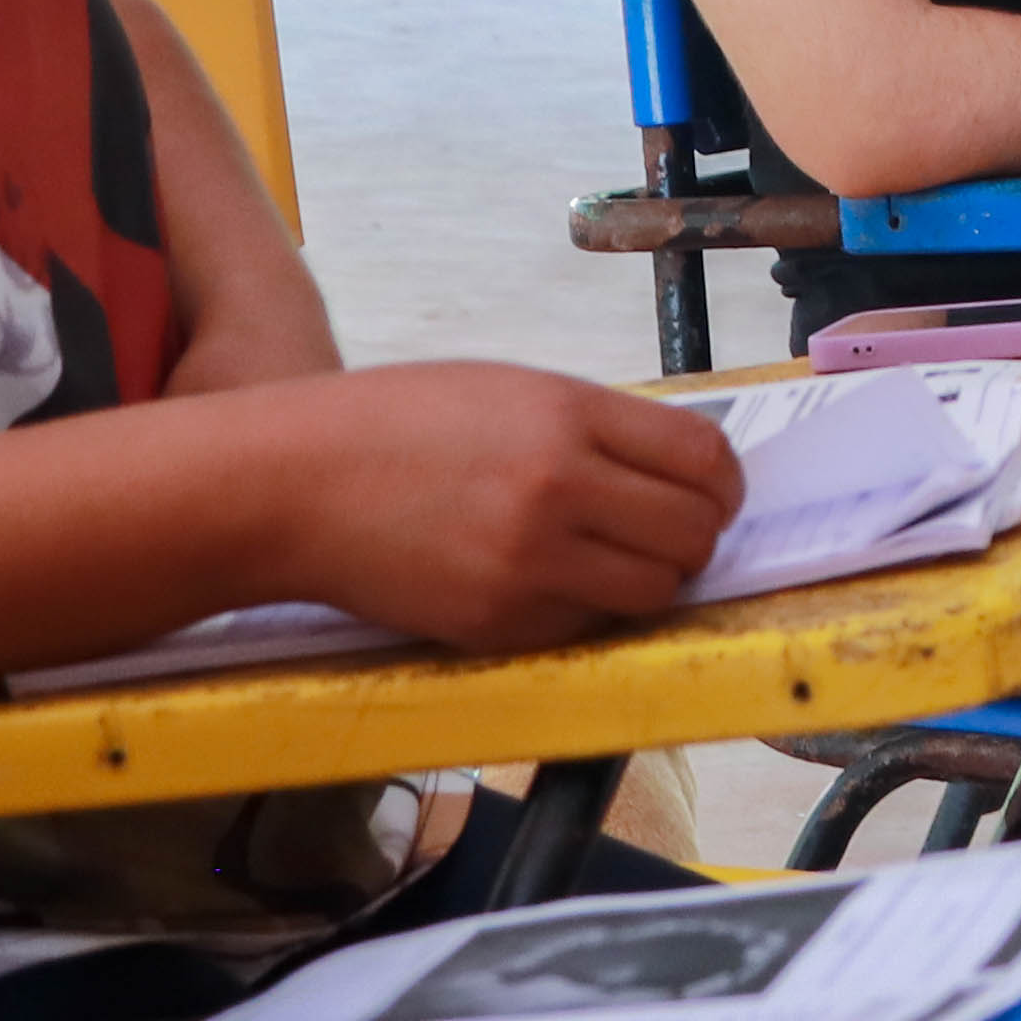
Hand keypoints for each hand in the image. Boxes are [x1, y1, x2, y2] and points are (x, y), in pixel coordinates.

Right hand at [245, 365, 747, 652]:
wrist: (295, 485)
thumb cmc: (397, 426)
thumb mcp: (509, 392)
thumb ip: (595, 428)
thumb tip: (678, 470)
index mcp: (568, 416)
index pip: (706, 460)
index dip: (725, 486)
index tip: (714, 495)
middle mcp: (561, 489)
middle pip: (695, 533)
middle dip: (696, 538)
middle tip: (667, 535)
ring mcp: (532, 565)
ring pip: (655, 591)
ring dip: (650, 581)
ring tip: (611, 562)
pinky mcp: (502, 625)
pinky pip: (587, 627)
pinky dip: (585, 612)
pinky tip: (545, 582)